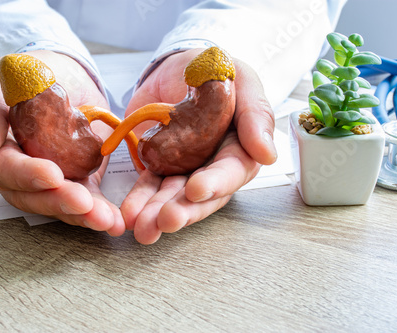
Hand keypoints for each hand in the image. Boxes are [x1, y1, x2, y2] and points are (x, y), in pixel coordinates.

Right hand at [0, 51, 124, 235]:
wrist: (63, 74)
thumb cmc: (27, 76)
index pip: (6, 170)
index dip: (28, 175)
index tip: (51, 175)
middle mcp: (22, 174)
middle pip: (34, 197)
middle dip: (60, 202)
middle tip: (84, 203)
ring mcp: (52, 181)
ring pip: (62, 205)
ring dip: (84, 215)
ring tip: (106, 219)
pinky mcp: (79, 181)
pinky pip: (87, 200)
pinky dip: (101, 211)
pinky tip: (115, 221)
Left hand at [121, 49, 276, 243]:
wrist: (180, 66)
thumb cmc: (217, 71)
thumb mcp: (242, 81)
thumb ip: (256, 114)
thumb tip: (267, 155)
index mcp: (241, 148)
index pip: (232, 171)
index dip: (216, 183)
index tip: (195, 190)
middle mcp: (214, 166)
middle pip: (202, 195)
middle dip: (183, 210)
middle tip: (165, 221)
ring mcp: (186, 169)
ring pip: (174, 197)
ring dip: (158, 213)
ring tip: (142, 227)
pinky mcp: (160, 166)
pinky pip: (149, 185)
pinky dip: (139, 199)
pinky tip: (129, 213)